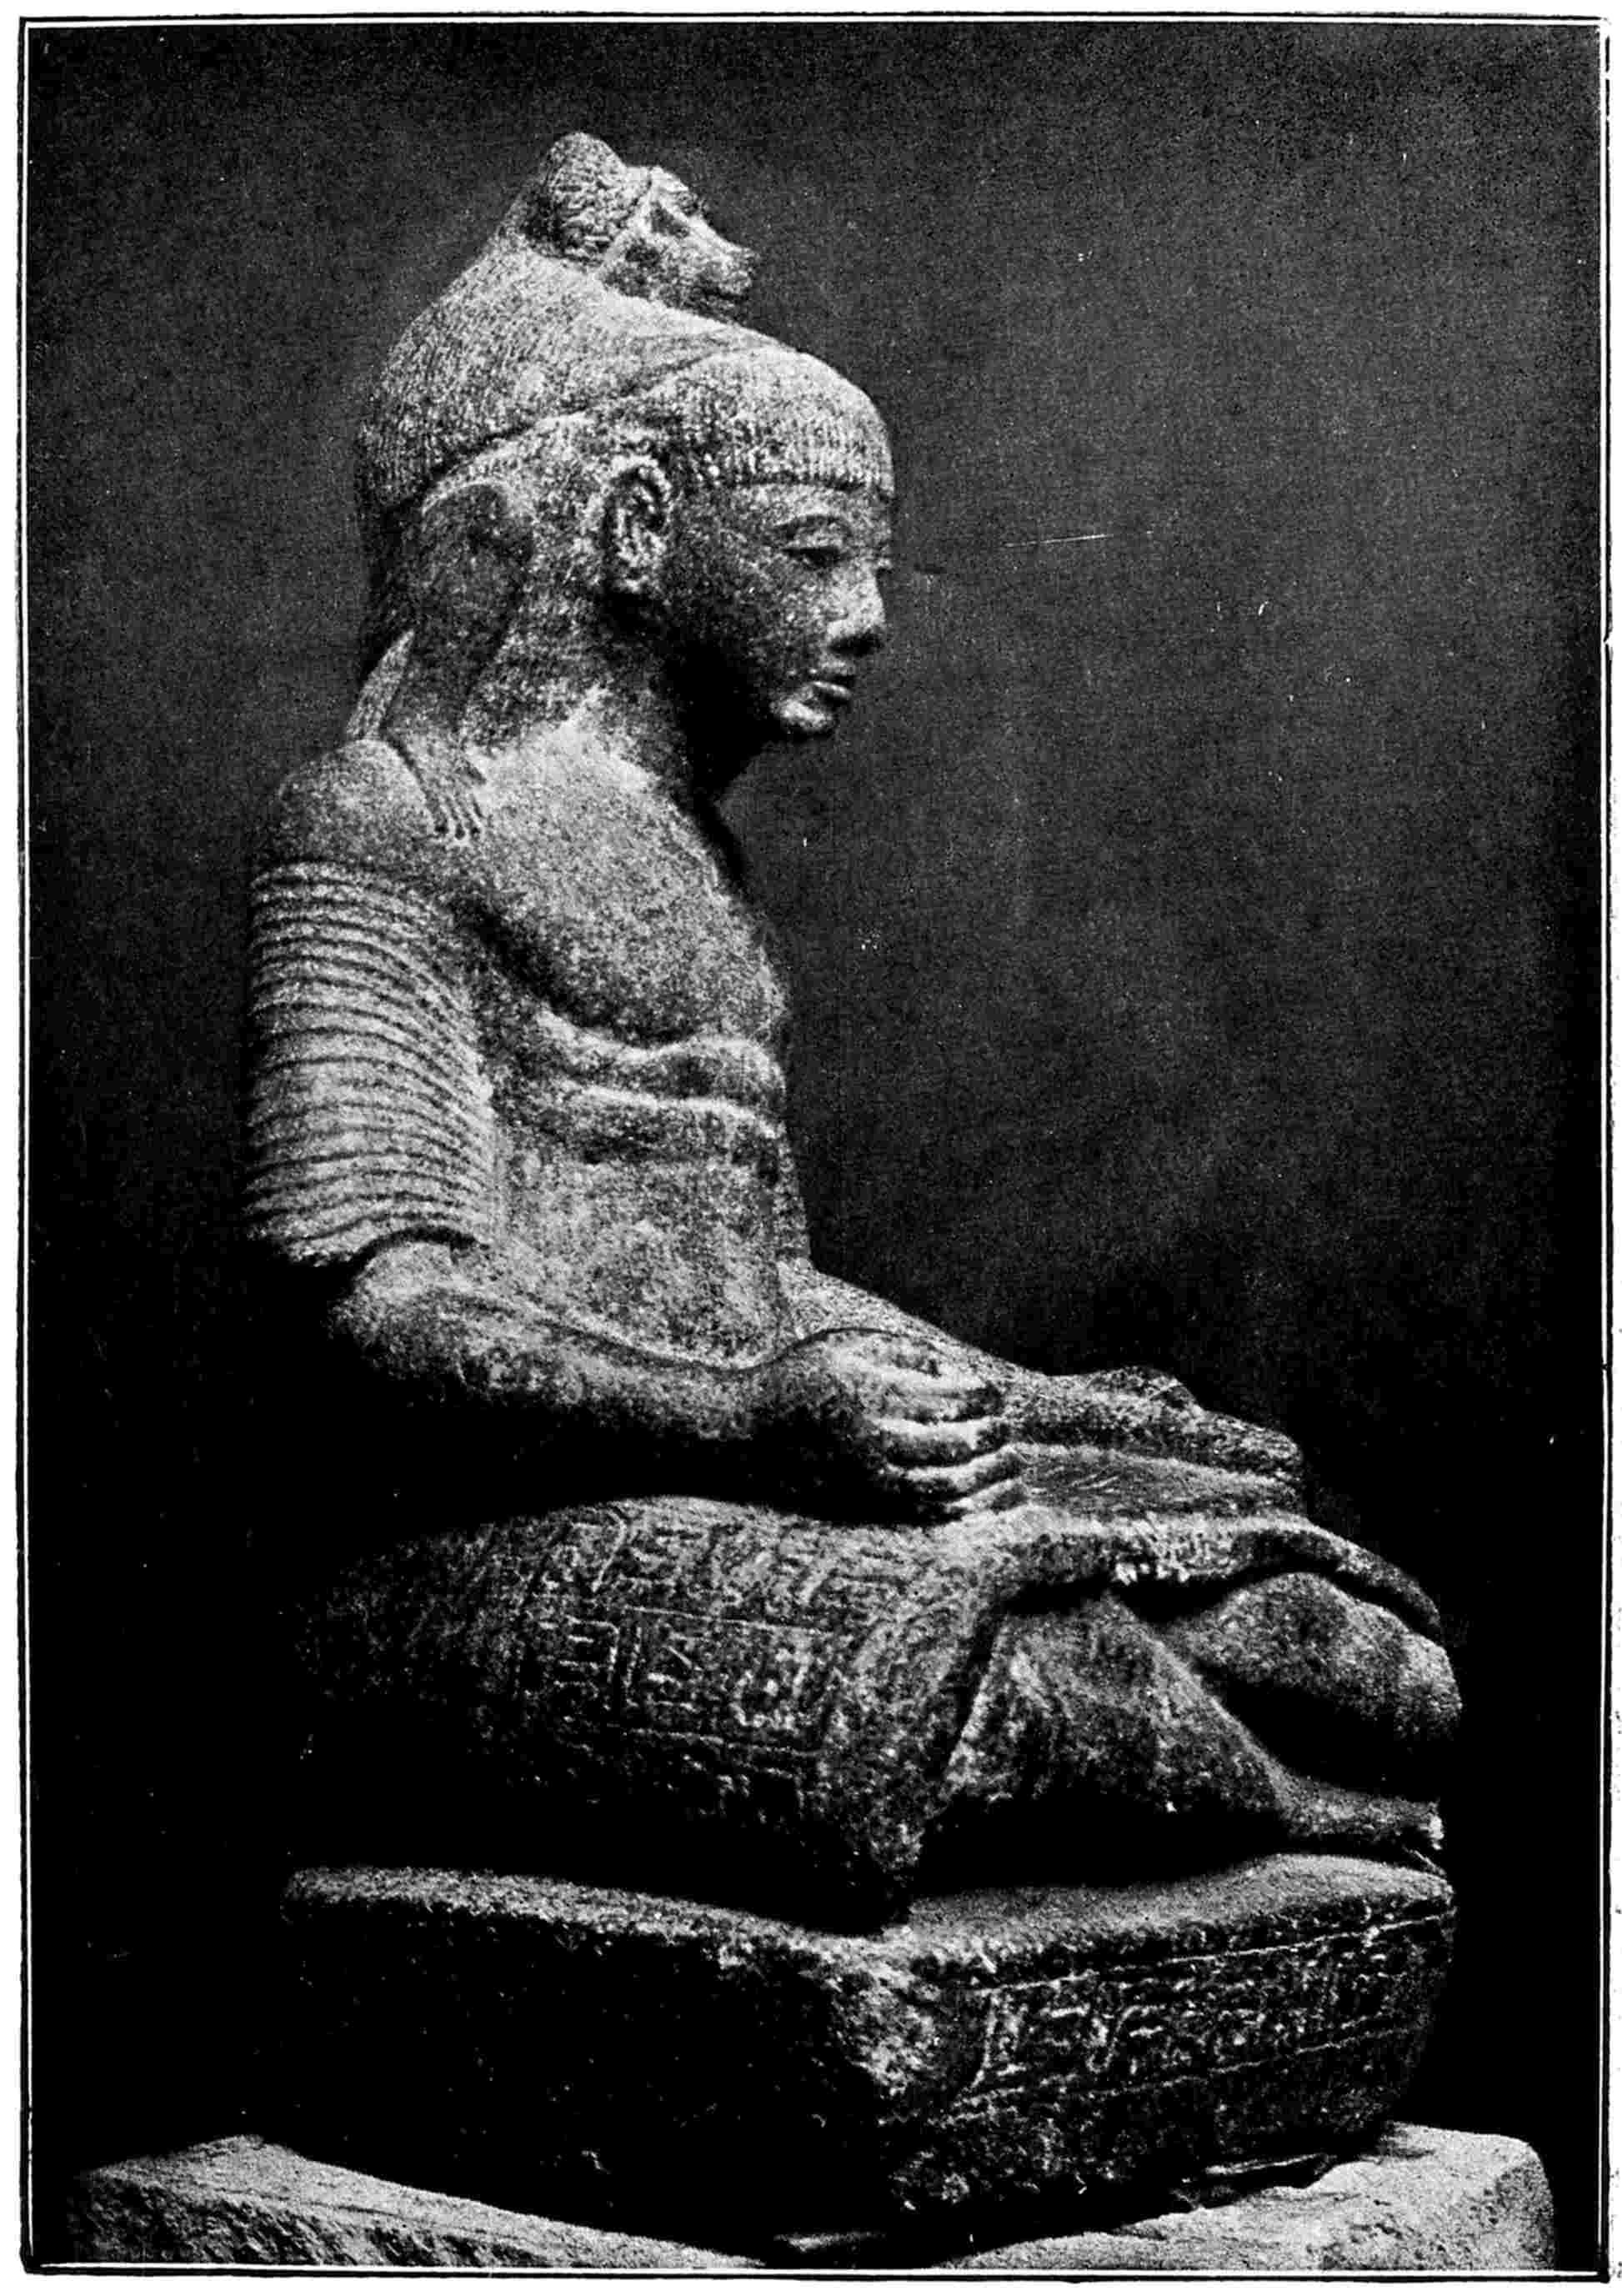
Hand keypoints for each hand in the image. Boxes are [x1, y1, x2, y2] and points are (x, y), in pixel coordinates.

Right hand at [759, 1329, 1026, 1522]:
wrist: (747, 1435)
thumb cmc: (802, 1376)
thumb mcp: (847, 1343)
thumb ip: (905, 1350)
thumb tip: (958, 1371)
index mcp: (872, 1395)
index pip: (949, 1400)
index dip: (983, 1397)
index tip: (995, 1393)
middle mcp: (874, 1442)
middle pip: (956, 1446)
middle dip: (993, 1436)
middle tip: (1006, 1428)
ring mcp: (870, 1481)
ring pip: (948, 1489)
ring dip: (990, 1479)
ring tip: (1011, 1466)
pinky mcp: (866, 1507)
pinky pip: (927, 1515)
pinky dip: (966, 1509)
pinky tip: (985, 1497)